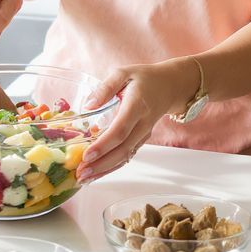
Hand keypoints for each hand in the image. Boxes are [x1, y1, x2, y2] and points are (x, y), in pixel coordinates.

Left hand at [76, 58, 198, 182]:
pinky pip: (127, 155)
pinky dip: (112, 166)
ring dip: (105, 169)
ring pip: (125, 156)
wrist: (170, 86)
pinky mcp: (141, 139)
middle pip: (123, 149)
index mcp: (137, 105)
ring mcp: (144, 134)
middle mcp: (142, 123)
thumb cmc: (144, 78)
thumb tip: (88, 106)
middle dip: (101, 164)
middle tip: (80, 173)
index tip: (87, 155)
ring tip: (84, 178)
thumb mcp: (123, 73)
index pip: (121, 130)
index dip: (104, 144)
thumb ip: (105, 88)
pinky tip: (96, 173)